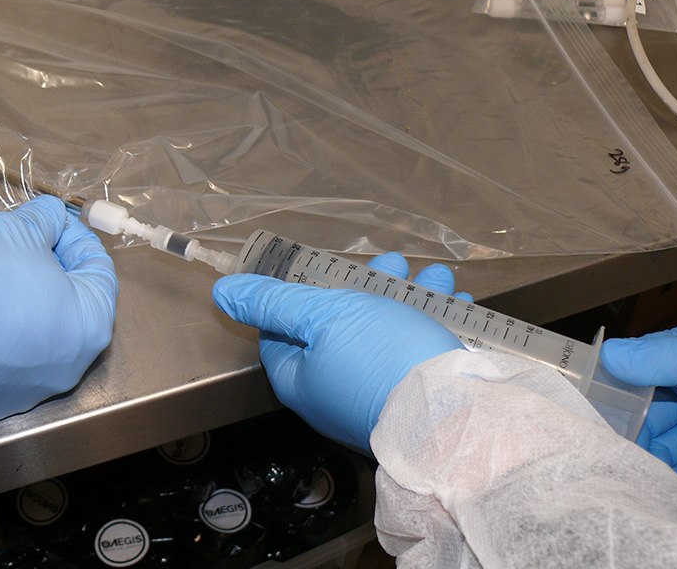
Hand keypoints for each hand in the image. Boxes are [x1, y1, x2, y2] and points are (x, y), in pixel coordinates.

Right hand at [0, 195, 117, 423]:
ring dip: (24, 305)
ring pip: (36, 338)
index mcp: (89, 326)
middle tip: (25, 244)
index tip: (55, 223)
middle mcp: (68, 368)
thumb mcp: (17, 229)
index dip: (77, 239)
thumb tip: (53, 218)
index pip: (100, 272)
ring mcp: (27, 391)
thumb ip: (46, 222)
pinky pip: (1, 363)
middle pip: (71, 309)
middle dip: (51, 271)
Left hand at [212, 253, 465, 450]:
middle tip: (390, 261)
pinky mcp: (414, 398)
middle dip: (365, 287)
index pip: (280, 332)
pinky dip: (431, 321)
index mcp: (300, 378)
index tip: (320, 268)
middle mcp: (333, 392)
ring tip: (431, 273)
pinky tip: (453, 299)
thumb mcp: (319, 316)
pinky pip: (416, 352)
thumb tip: (223, 293)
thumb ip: (271, 302)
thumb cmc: (377, 356)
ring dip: (407, 297)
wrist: (451, 415)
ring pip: (384, 335)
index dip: (296, 296)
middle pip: (338, 329)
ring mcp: (375, 398)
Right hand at [601, 320, 676, 493]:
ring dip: (632, 458)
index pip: (642, 370)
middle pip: (643, 413)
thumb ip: (665, 356)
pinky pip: (675, 479)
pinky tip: (632, 483)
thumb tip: (608, 354)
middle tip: (587, 436)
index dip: (613, 382)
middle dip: (618, 426)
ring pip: (655, 448)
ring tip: (603, 465)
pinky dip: (654, 484)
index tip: (581, 394)